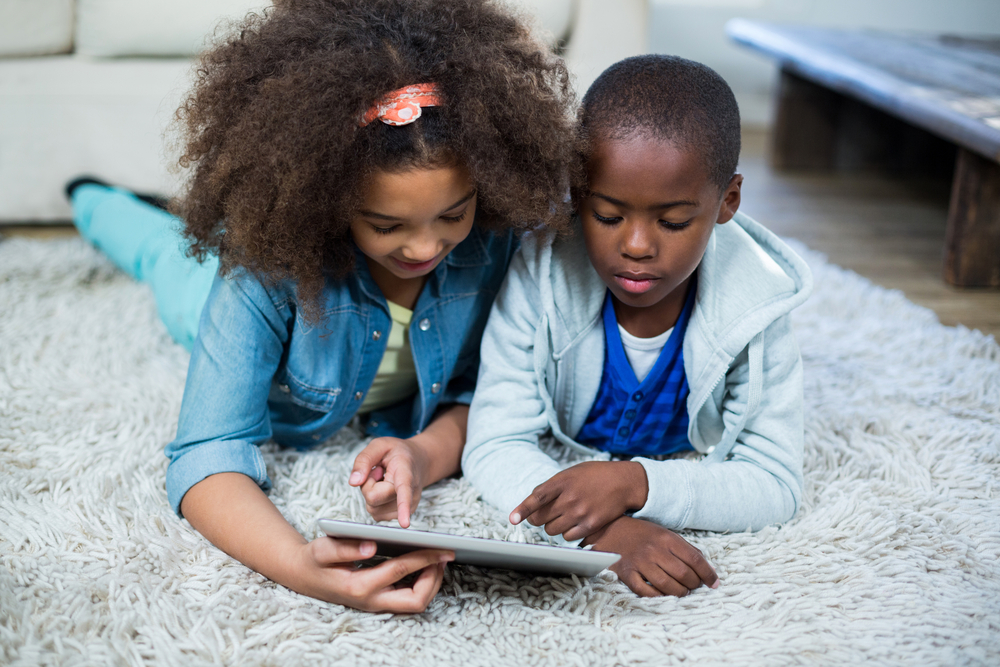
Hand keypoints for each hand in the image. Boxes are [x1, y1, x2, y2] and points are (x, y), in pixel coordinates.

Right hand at [291, 536, 452, 612]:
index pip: (400, 571)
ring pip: (415, 604)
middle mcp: (371, 600)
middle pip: (415, 601)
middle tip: (444, 556)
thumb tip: (371, 546)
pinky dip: (422, 584)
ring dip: (431, 583)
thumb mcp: (324, 549)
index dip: (424, 558)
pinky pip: (408, 599)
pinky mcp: (379, 601)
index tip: (441, 546)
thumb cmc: (316, 559)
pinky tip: (426, 566)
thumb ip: (345, 548)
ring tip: (439, 559)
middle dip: (435, 579)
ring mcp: (376, 604)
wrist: (303, 575)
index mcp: (359, 586)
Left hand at [350, 437, 429, 527]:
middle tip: (379, 470)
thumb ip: (364, 460)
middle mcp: (411, 492)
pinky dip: (375, 502)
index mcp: (406, 472)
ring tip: (384, 479)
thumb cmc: (397, 452)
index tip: (405, 524)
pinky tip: (385, 489)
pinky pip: (375, 513)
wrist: (419, 461)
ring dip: (371, 493)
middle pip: (373, 498)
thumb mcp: (379, 445)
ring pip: (373, 508)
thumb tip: (353, 482)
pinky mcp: (399, 515)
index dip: (403, 507)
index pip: (404, 490)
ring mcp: (407, 507)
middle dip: (368, 484)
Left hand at [509, 461, 648, 540]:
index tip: (512, 519)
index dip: (523, 509)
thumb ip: (553, 486)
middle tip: (546, 515)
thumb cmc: (595, 475)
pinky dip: (568, 533)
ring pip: (552, 530)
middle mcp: (569, 498)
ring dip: (554, 526)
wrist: (624, 482)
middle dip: (538, 519)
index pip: (537, 498)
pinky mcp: (590, 525)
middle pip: (541, 518)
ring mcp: (580, 512)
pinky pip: (568, 537)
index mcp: (562, 481)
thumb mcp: (572, 472)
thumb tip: (535, 503)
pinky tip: (575, 523)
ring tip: (565, 516)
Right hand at [584, 516, 717, 596]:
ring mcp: (640, 562)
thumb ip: (685, 549)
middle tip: (694, 587)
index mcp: (667, 538)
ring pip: (667, 585)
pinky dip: (658, 596)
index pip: (695, 559)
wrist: (609, 529)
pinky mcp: (627, 573)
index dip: (708, 574)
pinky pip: (646, 591)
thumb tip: (706, 568)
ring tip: (682, 592)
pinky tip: (663, 594)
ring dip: (679, 593)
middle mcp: (654, 550)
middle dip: (694, 585)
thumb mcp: (665, 534)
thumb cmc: (642, 534)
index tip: (714, 583)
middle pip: (684, 574)